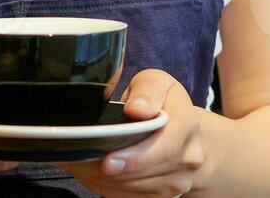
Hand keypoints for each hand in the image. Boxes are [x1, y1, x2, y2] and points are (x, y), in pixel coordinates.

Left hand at [66, 69, 212, 196]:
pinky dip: (105, 187)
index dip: (135, 158)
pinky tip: (90, 172)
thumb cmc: (165, 104)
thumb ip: (148, 90)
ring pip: (133, 189)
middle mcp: (188, 158)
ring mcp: (177, 183)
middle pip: (144, 173)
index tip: (108, 161)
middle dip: (109, 172)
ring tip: (80, 163)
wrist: (189, 137)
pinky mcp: (162, 197)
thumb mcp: (157, 83)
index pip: (164, 148)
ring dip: (102, 179)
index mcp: (187, 125)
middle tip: (80, 163)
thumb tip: (138, 109)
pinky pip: (128, 197)